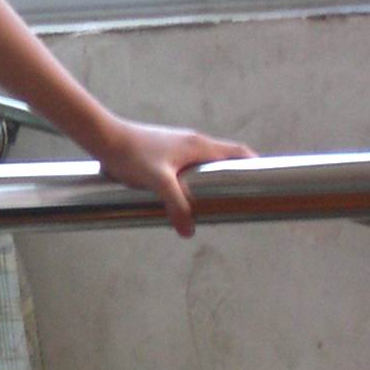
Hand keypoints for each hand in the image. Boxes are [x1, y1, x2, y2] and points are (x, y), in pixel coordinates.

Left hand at [93, 118, 255, 239]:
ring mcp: (177, 147)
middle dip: (234, 179)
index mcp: (199, 146)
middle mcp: (192, 143)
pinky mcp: (163, 153)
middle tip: (240, 202)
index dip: (254, 166)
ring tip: (212, 205)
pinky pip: (187, 168)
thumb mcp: (157, 182)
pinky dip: (192, 181)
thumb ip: (176, 205)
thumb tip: (189, 231)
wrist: (104, 138)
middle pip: (224, 160)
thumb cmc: (131, 154)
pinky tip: (181, 199)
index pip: (238, 153)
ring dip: (211, 182)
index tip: (266, 183)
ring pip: (203, 165)